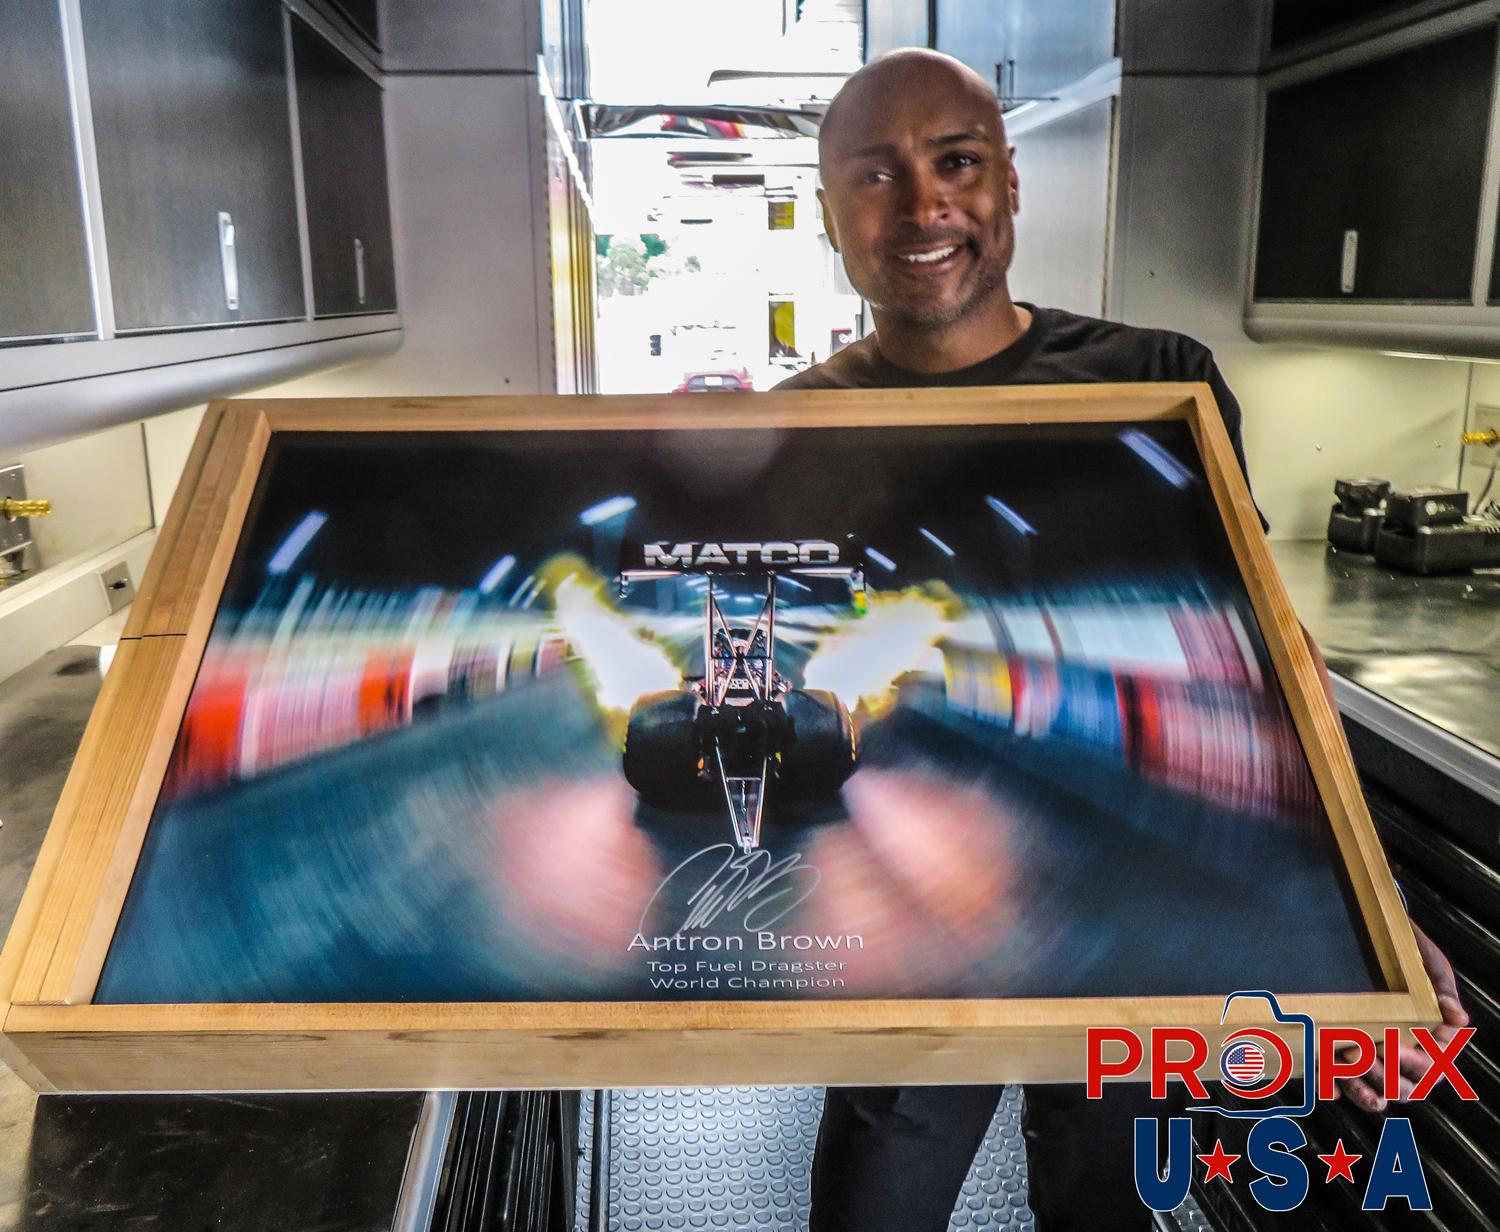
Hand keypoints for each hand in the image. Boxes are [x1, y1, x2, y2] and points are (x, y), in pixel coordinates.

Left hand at [1337, 920, 1468, 1111]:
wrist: (1369, 938)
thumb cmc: (1408, 955)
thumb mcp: (1429, 964)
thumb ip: (1443, 988)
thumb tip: (1457, 1016)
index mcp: (1434, 1045)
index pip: (1431, 1069)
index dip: (1412, 1064)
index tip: (1390, 1047)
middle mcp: (1407, 1060)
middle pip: (1404, 1088)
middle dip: (1381, 1076)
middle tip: (1354, 1052)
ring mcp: (1378, 1062)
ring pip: (1377, 1093)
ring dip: (1361, 1088)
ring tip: (1340, 1066)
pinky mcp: (1347, 1059)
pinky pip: (1343, 1085)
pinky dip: (1335, 1088)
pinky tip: (1325, 1081)